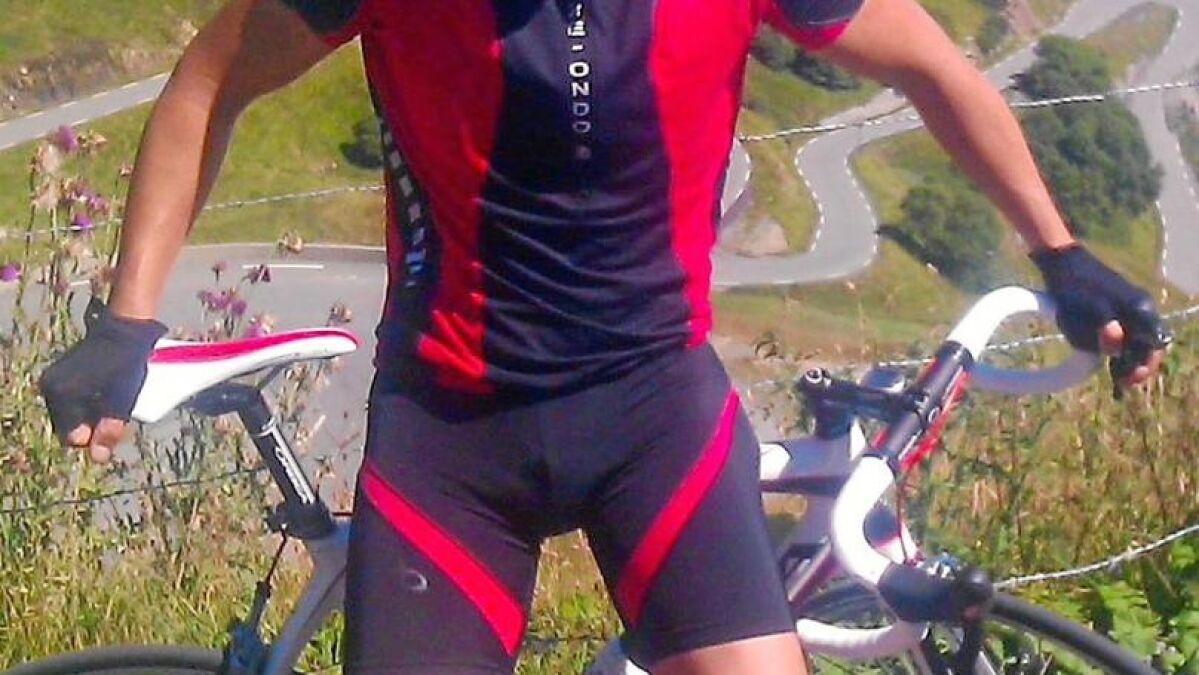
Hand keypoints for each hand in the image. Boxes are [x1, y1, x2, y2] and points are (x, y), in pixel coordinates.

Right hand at [38, 298, 166, 462]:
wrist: (125, 331)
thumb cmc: (127, 364)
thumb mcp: (122, 400)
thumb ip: (110, 428)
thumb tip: (97, 457)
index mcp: (61, 394)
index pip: (71, 436)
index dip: (94, 438)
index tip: (113, 425)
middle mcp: (50, 387)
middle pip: (69, 425)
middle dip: (91, 427)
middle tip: (115, 415)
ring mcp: (54, 379)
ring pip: (71, 414)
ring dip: (90, 416)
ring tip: (112, 405)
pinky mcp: (62, 374)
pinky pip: (71, 400)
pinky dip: (87, 404)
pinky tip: (104, 397)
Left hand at [1031, 244, 1170, 391]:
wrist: (1064, 263)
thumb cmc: (1074, 289)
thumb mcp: (1084, 313)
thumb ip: (1103, 331)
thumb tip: (1116, 347)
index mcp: (1140, 310)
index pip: (1153, 346)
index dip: (1143, 366)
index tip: (1128, 380)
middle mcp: (1143, 309)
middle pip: (1150, 345)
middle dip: (1139, 365)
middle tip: (1122, 383)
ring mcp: (1133, 307)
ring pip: (1139, 340)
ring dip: (1130, 358)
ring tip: (1116, 375)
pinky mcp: (1121, 308)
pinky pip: (1128, 332)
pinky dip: (1122, 347)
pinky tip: (1110, 359)